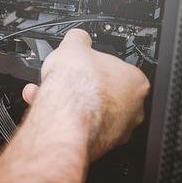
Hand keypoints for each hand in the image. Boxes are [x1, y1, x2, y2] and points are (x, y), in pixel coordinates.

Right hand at [21, 29, 149, 160]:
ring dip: (67, 100)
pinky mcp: (98, 145)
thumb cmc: (78, 86)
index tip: (82, 64)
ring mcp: (117, 131)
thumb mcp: (73, 46)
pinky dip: (63, 117)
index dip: (94, 64)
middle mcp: (133, 109)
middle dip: (79, 85)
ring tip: (44, 91)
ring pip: (89, 110)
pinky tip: (45, 107)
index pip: (116, 68)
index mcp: (136, 82)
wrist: (63, 117)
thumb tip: (77, 37)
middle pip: (103, 92)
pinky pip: (79, 126)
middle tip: (63, 78)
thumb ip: (78, 40)